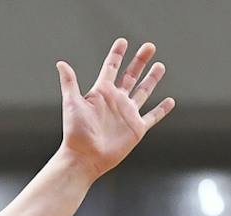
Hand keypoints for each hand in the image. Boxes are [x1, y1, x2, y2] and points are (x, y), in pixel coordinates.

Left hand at [56, 40, 173, 177]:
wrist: (84, 158)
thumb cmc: (75, 133)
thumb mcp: (72, 104)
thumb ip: (70, 83)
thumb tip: (61, 64)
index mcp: (102, 93)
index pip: (111, 68)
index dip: (117, 54)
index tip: (123, 41)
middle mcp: (116, 101)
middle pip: (131, 75)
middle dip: (140, 61)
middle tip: (149, 46)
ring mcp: (127, 114)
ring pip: (143, 92)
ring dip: (152, 79)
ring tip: (160, 66)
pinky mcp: (136, 129)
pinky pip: (152, 116)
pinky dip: (161, 109)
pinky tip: (170, 101)